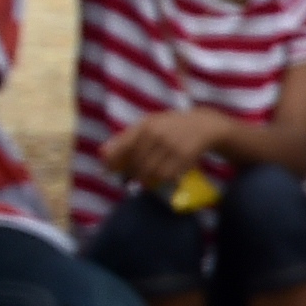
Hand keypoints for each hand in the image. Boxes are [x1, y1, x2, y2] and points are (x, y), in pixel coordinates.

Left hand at [101, 106, 235, 192]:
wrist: (203, 125)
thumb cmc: (169, 126)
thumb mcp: (148, 124)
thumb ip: (125, 138)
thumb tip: (102, 153)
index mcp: (145, 126)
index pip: (122, 148)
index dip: (111, 162)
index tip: (106, 170)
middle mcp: (157, 136)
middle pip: (135, 164)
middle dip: (130, 172)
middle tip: (130, 175)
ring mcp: (171, 148)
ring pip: (149, 172)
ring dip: (143, 179)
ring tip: (143, 178)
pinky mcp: (184, 159)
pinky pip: (165, 176)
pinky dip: (158, 180)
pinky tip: (157, 177)